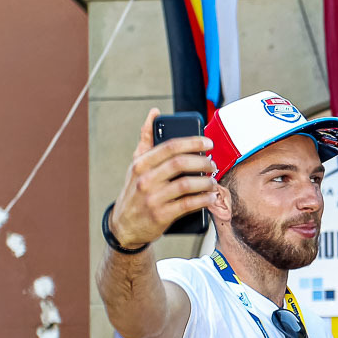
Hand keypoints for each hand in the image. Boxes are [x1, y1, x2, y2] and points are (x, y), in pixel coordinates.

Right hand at [111, 109, 215, 248]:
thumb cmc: (134, 191)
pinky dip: (203, 199)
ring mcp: (153, 198)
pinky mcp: (161, 215)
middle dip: (202, 162)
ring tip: (213, 181)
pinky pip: (188, 204)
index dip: (192, 142)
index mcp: (140, 164)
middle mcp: (145, 179)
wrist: (124, 226)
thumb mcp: (135, 165)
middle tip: (213, 164)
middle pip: (180, 164)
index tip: (208, 143)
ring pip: (186, 184)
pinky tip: (210, 196)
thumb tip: (154, 112)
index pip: (170, 147)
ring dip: (205, 182)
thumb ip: (146, 139)